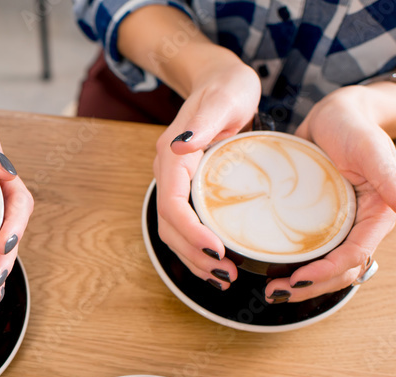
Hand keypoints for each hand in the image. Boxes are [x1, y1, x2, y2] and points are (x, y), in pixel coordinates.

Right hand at [153, 60, 261, 289]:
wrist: (220, 81)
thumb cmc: (227, 87)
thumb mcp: (223, 99)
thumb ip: (204, 123)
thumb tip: (184, 147)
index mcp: (173, 156)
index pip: (172, 203)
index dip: (190, 231)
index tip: (217, 248)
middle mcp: (169, 172)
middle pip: (169, 225)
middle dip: (193, 254)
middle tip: (226, 274)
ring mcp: (176, 183)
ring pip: (174, 231)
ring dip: (194, 258)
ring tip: (223, 277)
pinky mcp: (189, 189)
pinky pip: (185, 224)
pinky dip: (197, 247)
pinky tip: (217, 261)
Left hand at [272, 86, 395, 302]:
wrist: (333, 114)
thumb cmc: (355, 127)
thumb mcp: (372, 150)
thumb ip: (391, 181)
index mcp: (376, 215)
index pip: (354, 256)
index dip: (328, 272)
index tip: (298, 278)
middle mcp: (356, 226)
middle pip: (338, 272)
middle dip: (309, 288)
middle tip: (274, 292)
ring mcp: (334, 226)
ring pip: (321, 267)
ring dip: (298, 284)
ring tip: (270, 290)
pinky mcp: (312, 222)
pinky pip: (304, 250)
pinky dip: (288, 264)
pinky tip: (265, 268)